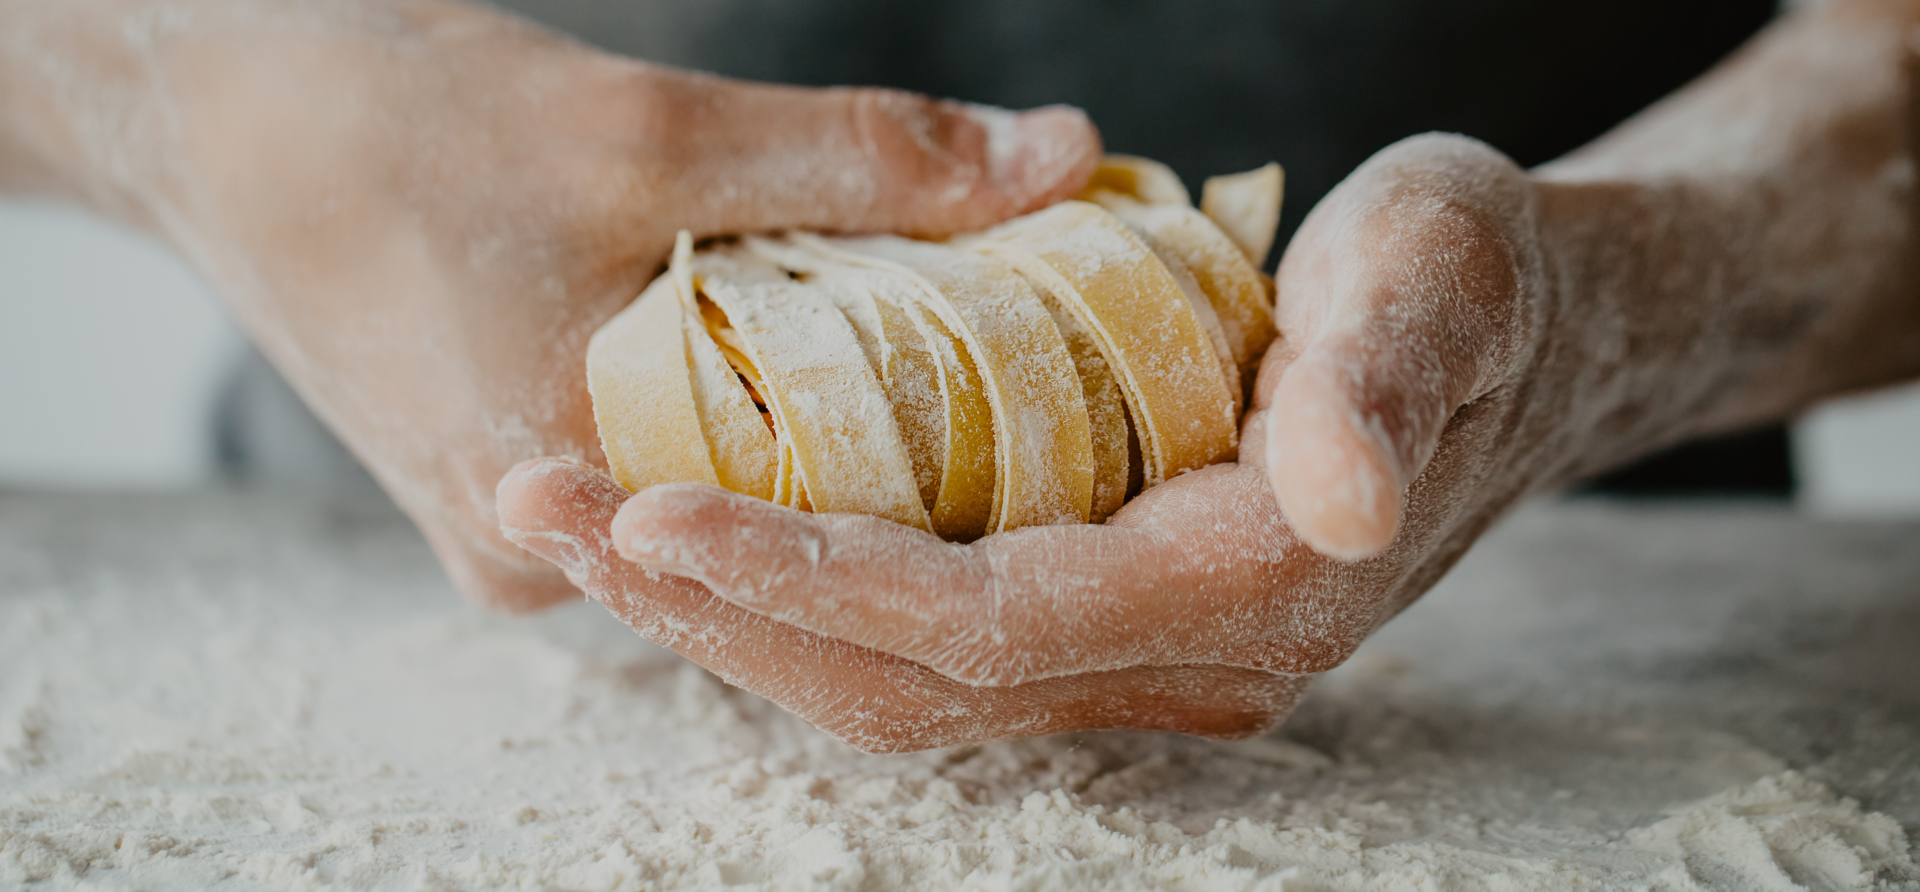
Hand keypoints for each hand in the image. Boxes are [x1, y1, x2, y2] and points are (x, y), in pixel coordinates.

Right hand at [32, 0, 1097, 608]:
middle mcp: (541, 556)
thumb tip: (1063, 158)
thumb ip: (867, 159)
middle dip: (915, 439)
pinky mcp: (519, 476)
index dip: (965, 465)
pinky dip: (757, 400)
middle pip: (780, 522)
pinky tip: (841, 335)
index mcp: (553, 509)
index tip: (1084, 394)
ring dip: (837, 414)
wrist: (215, 115)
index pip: (814, 532)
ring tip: (964, 335)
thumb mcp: (650, 131)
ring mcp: (527, 526)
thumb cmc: (389, 124)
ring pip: (732, 489)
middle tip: (1049, 351)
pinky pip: (678, 460)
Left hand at [498, 133, 1569, 750]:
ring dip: (732, 613)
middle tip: (547, 517)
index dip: (812, 581)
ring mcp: (1144, 652)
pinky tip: (706, 534)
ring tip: (581, 530)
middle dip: (718, 611)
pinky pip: (927, 640)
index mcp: (1245, 589)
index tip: (648, 514)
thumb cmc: (1478, 281)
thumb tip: (1337, 491)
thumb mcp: (1448, 282)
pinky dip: (803, 596)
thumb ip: (1389, 380)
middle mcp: (1184, 659)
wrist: (1525, 333)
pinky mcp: (1109, 612)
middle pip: (907, 682)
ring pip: (900, 680)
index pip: (985, 623)